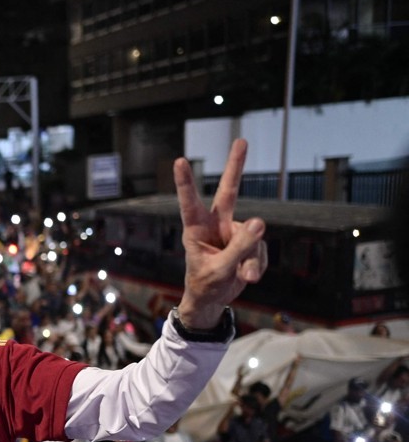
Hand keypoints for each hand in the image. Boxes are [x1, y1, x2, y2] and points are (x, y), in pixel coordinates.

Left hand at [174, 139, 267, 327]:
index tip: (179, 161)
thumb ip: (239, 248)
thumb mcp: (219, 270)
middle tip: (240, 140)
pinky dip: (258, 265)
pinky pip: (261, 250)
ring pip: (253, 236)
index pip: (190, 204)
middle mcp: (215, 226)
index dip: (186, 183)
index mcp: (196, 231)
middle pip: (229, 192)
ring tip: (243, 276)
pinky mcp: (249, 243)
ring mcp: (234, 233)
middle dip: (236, 167)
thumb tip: (261, 222)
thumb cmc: (205, 284)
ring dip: (251, 259)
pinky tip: (248, 275)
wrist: (213, 301)